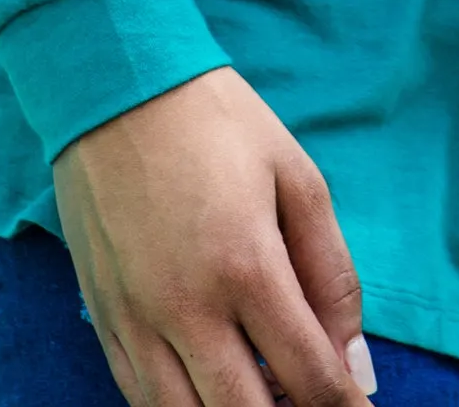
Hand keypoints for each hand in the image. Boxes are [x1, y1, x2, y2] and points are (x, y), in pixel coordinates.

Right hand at [54, 67, 374, 406]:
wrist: (116, 84)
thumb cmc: (215, 121)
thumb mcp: (296, 175)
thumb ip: (331, 272)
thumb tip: (353, 358)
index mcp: (247, 266)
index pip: (308, 377)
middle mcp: (188, 308)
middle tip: (315, 406)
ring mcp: (138, 320)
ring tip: (266, 400)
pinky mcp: (104, 318)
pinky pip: (140, 399)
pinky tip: (209, 393)